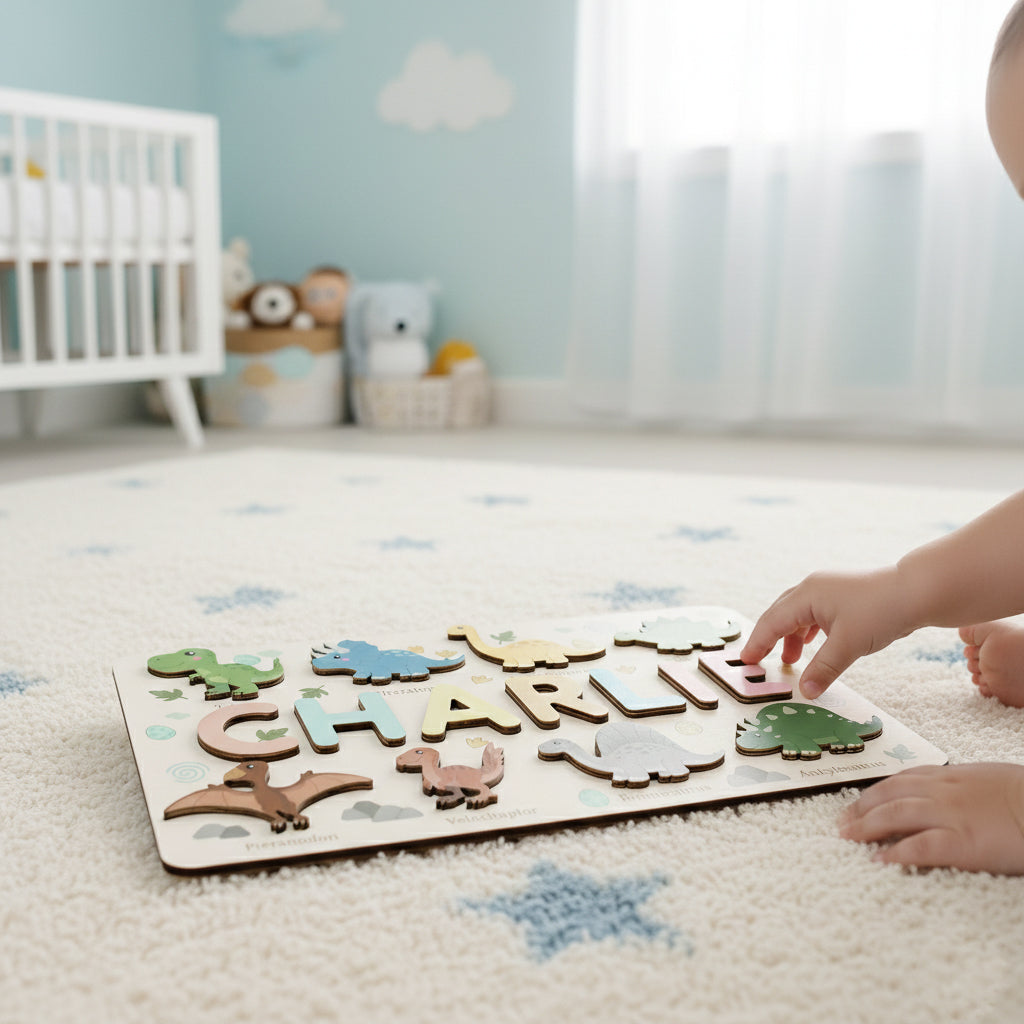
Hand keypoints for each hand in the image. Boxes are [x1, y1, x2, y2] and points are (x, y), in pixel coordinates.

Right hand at [740, 567, 915, 697]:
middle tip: (758, 661)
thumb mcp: (849, 645)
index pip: (772, 622)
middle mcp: (812, 588)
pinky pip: (814, 614)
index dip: (757, 643)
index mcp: (807, 595)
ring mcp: (827, 590)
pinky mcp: (842, 596)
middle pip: (780, 615)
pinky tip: (812, 644)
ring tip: (790, 661)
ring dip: (790, 637)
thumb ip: (823, 669)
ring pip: (798, 615)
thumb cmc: (880, 611)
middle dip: (769, 639)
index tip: (746, 661)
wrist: (917, 592)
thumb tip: (804, 692)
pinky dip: (807, 631)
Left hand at [838, 763, 1023, 873]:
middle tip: (841, 822)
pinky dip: (895, 853)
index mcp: (952, 775)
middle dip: (861, 808)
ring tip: (848, 838)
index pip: (901, 779)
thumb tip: (949, 793)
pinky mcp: (962, 841)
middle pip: (890, 795)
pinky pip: (919, 846)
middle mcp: (944, 791)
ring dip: (866, 826)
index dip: (875, 791)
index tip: (857, 802)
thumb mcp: (988, 778)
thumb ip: (963, 785)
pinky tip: (879, 861)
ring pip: (895, 814)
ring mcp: (950, 815)